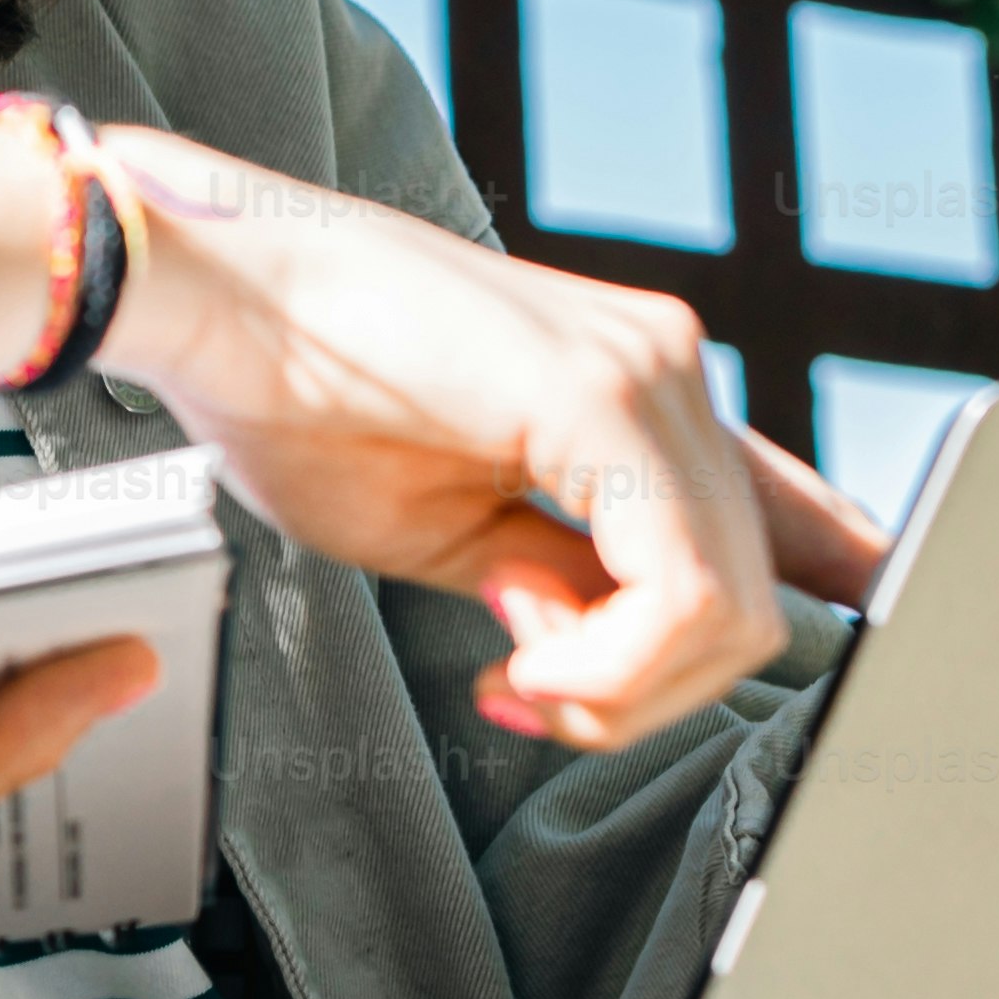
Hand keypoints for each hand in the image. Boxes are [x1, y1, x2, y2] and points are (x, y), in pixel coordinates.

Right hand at [87, 127, 888, 752]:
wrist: (207, 298)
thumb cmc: (291, 397)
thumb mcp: (454, 530)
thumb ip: (563, 585)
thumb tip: (613, 650)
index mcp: (635, 390)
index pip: (792, 521)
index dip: (785, 621)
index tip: (653, 699)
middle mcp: (666, 362)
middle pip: (753, 596)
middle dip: (640, 691)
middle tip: (519, 694)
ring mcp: (650, 368)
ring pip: (734, 606)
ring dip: (620, 686)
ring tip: (508, 672)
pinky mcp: (609, 394)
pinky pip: (681, 592)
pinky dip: (610, 665)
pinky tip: (521, 660)